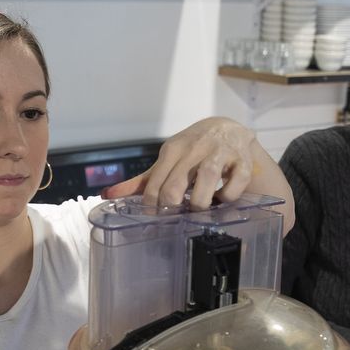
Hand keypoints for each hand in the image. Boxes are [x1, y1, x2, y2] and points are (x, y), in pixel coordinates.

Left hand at [103, 117, 259, 209]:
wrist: (229, 130)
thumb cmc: (193, 152)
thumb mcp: (167, 162)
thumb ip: (142, 182)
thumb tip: (107, 195)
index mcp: (173, 149)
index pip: (155, 183)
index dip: (153, 206)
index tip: (156, 218)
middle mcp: (195, 148)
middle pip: (176, 181)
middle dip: (173, 205)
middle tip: (176, 218)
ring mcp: (220, 152)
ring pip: (207, 178)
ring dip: (200, 201)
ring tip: (199, 210)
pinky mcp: (243, 160)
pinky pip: (236, 182)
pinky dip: (228, 196)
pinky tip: (223, 200)